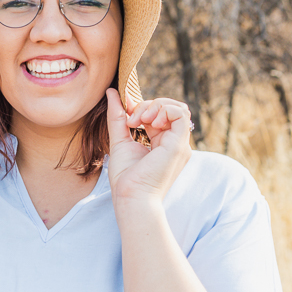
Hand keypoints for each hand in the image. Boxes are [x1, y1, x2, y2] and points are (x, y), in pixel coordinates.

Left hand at [106, 87, 191, 204]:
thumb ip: (117, 117)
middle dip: (149, 105)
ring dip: (156, 106)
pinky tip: (147, 121)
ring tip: (139, 120)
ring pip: (177, 108)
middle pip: (170, 108)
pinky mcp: (179, 145)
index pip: (160, 114)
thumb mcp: (120, 140)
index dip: (143, 108)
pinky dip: (163, 109)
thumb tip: (111, 92)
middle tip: (132, 120)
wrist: (131, 198)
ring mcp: (179, 144)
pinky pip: (180, 113)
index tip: (127, 116)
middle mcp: (174, 143)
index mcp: (163, 144)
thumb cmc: (126, 179)